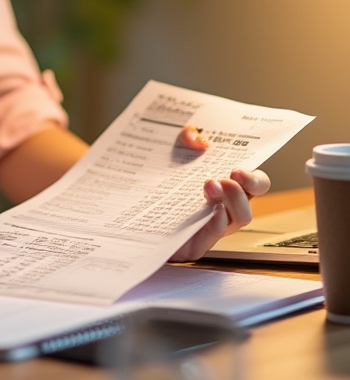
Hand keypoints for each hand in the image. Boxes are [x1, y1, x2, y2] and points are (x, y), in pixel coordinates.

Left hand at [168, 124, 270, 261]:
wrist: (125, 204)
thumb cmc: (155, 177)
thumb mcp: (168, 149)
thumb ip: (183, 138)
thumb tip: (196, 137)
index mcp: (223, 186)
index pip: (255, 184)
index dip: (254, 179)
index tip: (238, 170)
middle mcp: (223, 208)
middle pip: (249, 203)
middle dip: (241, 189)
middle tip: (227, 177)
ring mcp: (211, 227)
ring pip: (239, 220)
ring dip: (231, 201)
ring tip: (210, 186)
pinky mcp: (195, 242)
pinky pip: (214, 236)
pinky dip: (215, 222)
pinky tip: (211, 209)